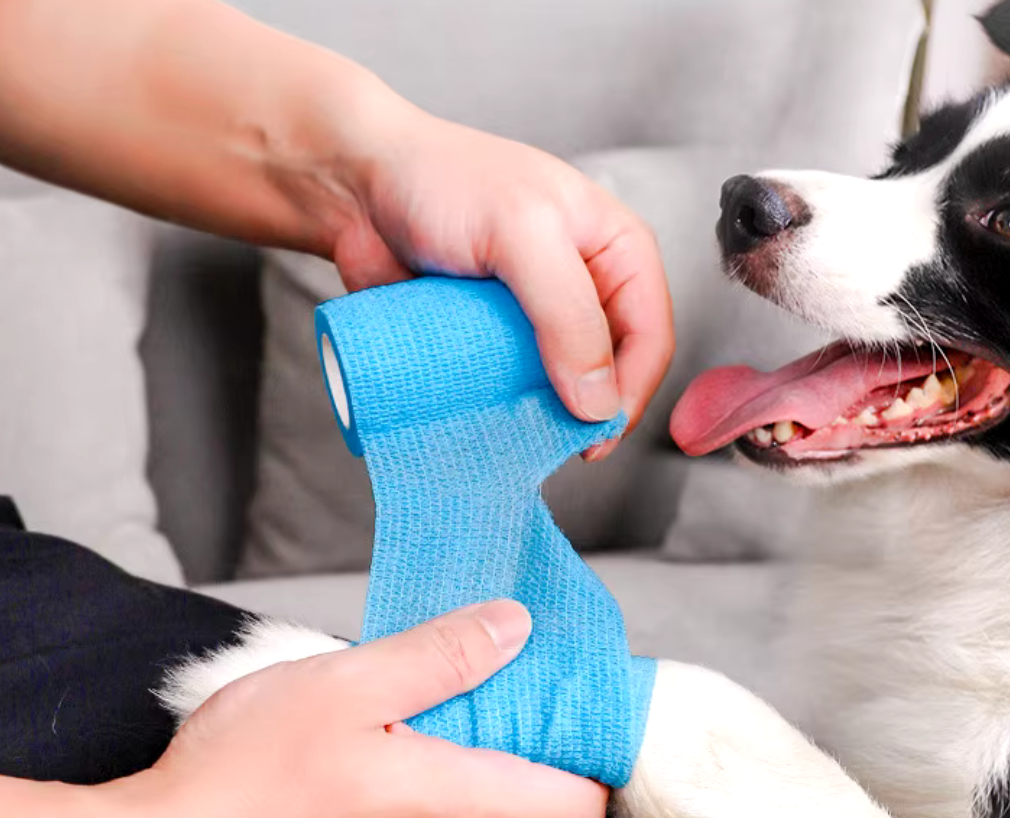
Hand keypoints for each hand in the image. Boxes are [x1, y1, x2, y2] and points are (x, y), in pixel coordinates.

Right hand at [80, 601, 605, 817]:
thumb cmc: (244, 783)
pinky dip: (421, 801)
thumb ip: (444, 654)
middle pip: (531, 805)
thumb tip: (514, 628)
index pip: (583, 800)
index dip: (584, 746)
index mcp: (467, 810)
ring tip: (397, 718)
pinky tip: (361, 765)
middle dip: (512, 743)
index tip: (557, 697)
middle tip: (460, 684)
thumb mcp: (350, 684)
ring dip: (459, 768)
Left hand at [332, 101, 674, 459]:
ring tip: (521, 437)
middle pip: (613, 373)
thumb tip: (599, 404)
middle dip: (589, 412)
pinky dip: (508, 412)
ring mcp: (541, 321)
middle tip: (556, 443)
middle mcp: (588, 289)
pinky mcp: (498, 344)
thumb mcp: (522, 234)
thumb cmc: (443, 182)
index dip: (629, 393)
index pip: (650, 338)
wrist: (358, 187)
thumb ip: (568, 315)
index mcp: (617, 252)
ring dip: (546, 418)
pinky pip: (517, 392)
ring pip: (564, 389)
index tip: (593, 436)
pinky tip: (492, 424)